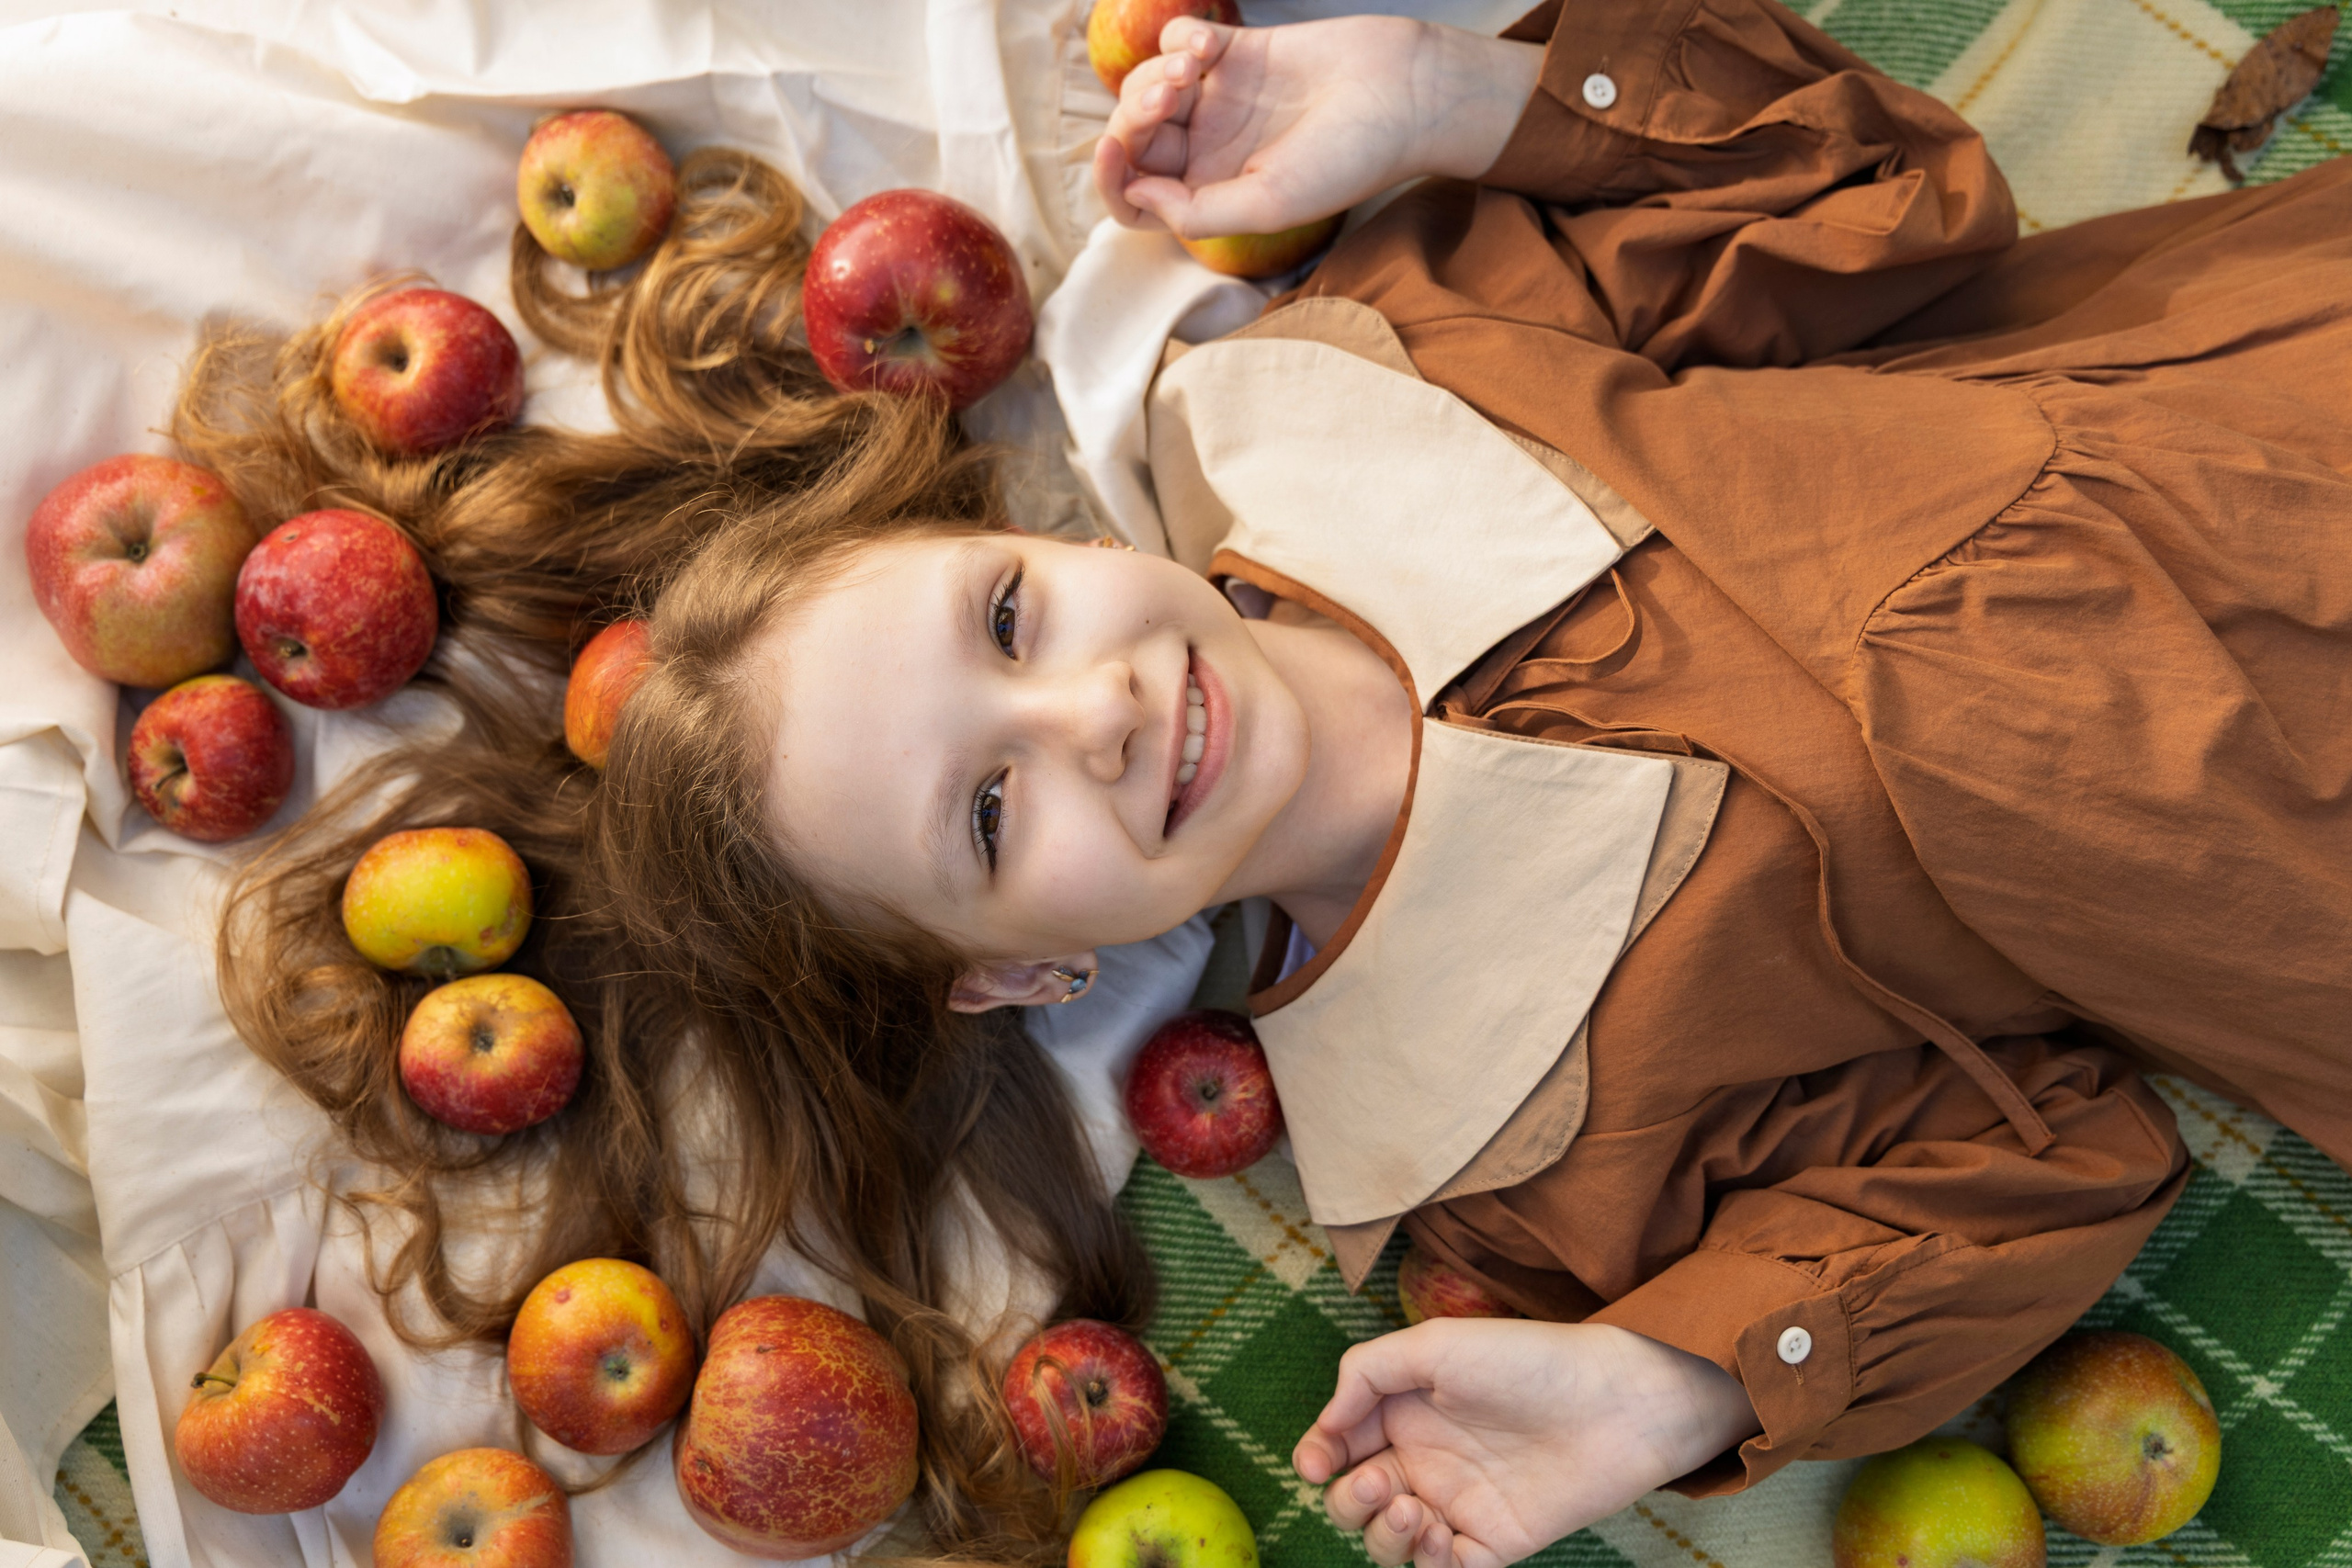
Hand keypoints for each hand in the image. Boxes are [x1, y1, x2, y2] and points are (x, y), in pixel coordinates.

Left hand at [1092, 16, 1540, 240]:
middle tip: (1169, 100)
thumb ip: (1198, 212)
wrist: (1405, 92)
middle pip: (1138, 139)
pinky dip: (1180, 40)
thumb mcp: (1270, 204)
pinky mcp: (1239, 53)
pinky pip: (1180, 43)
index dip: (1113, 181)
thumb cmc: (1349, 158)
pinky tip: (1208, 46)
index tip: (1111, 152)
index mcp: (1214, 196)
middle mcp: (1212, 152)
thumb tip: (1138, 195)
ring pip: (1149, 88)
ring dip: (1153, 77)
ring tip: (1191, 73)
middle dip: (1134, 118)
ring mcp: (1222, 101)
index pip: (1139, 199)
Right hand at [1291, 1319, 1762, 1567]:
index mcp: (1405, 1411)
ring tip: (1410, 1509)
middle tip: (1378, 1483)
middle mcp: (1425, 1460)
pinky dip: (1426, 1562)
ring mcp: (1457, 1504)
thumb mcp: (1435, 1343)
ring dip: (1381, 1534)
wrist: (1614, 1404)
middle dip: (1348, 1498)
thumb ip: (1367, 1371)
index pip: (1340, 1443)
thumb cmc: (1528, 1361)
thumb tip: (1327, 1422)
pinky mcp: (1491, 1543)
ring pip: (1389, 1541)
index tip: (1313, 1462)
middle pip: (1354, 1499)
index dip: (1316, 1455)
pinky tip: (1438, 1534)